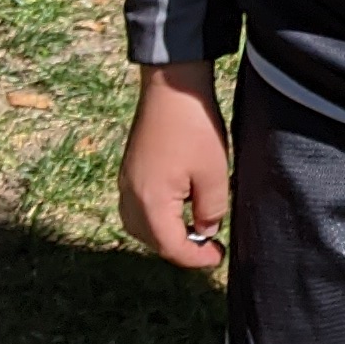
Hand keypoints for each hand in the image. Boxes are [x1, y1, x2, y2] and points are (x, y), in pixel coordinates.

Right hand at [119, 60, 229, 273]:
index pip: (169, 246)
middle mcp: (130, 194)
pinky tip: (177, 208)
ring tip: (193, 231)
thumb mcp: (214, 174)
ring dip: (164, 234)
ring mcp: (126, 180)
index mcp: (149, 201)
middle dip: (179, 248)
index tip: (218, 258)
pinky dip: (155, 217)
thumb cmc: (194, 127)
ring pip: (139, 225)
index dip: (195, 259)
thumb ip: (211, 210)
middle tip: (209, 247)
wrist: (172, 84)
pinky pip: (137, 207)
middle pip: (150, 239)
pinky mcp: (130, 168)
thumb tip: (204, 230)